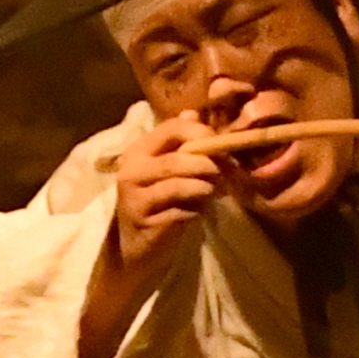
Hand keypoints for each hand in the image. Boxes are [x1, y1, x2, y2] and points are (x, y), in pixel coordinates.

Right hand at [110, 113, 223, 280]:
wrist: (139, 247)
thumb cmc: (159, 203)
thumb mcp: (169, 170)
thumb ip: (181, 143)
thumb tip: (195, 111)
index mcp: (138, 150)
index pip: (171, 128)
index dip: (201, 133)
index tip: (223, 144)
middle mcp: (131, 170)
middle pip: (177, 159)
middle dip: (208, 163)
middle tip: (227, 171)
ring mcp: (135, 197)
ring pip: (179, 185)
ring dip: (206, 187)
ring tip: (218, 191)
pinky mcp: (144, 221)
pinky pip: (180, 210)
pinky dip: (198, 209)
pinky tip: (203, 210)